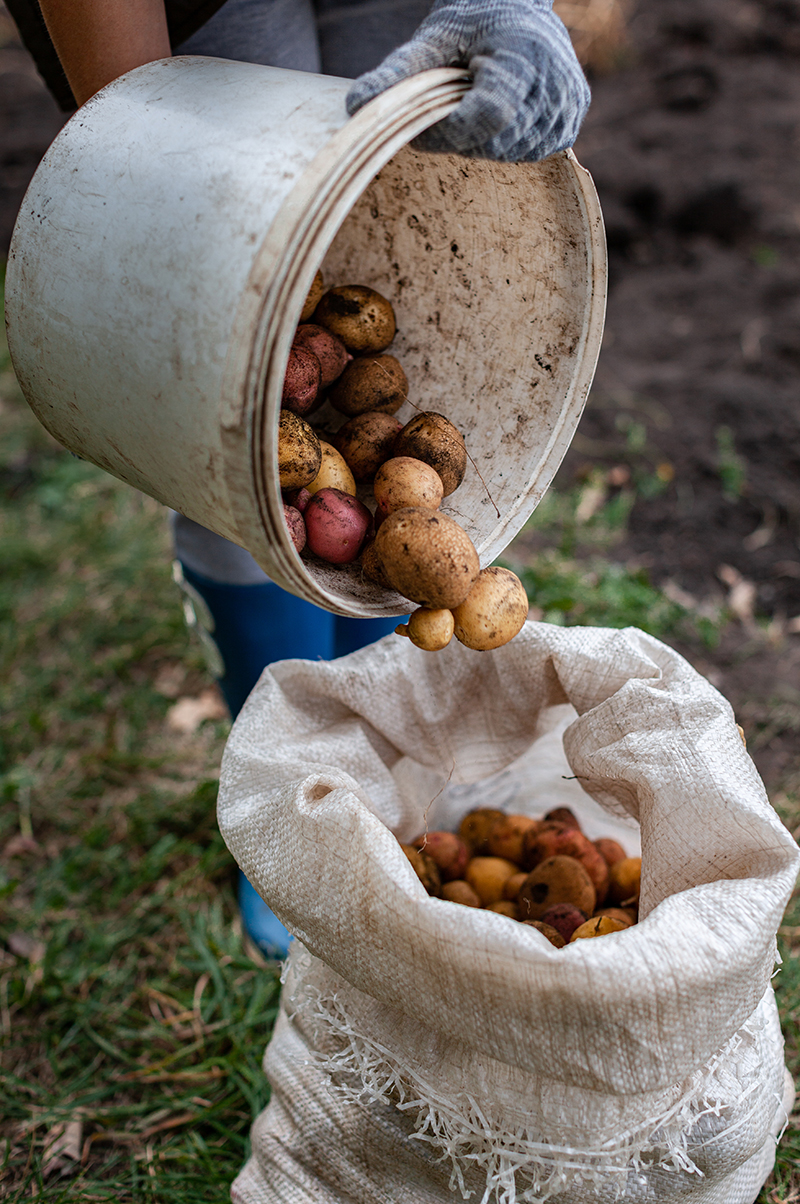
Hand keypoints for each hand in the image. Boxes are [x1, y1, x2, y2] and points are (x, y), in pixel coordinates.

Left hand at [346, 0, 589, 162]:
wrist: (517, 4)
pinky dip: (504, 143)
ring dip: (482, 142)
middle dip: (461, 137)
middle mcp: (553, 86)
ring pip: (510, 154)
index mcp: (522, 58)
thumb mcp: (430, 40)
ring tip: (474, 103)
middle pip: (494, 144)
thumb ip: (395, 75)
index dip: (448, 131)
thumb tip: (354, 107)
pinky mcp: (569, 123)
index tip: (422, 126)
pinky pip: (528, 154)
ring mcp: (566, 107)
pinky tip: (497, 115)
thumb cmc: (470, 21)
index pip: (485, 119)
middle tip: (446, 109)